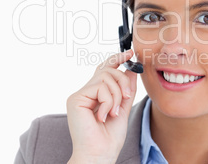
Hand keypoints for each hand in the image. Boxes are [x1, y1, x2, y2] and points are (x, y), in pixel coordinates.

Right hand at [66, 49, 137, 163]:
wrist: (100, 154)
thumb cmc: (109, 137)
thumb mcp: (123, 108)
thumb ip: (126, 89)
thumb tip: (131, 69)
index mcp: (95, 94)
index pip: (104, 69)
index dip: (116, 59)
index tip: (130, 53)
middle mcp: (85, 92)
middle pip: (108, 70)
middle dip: (123, 81)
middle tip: (127, 97)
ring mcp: (79, 95)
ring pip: (106, 77)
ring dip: (117, 95)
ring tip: (114, 112)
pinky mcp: (76, 99)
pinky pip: (100, 87)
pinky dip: (109, 101)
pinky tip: (104, 115)